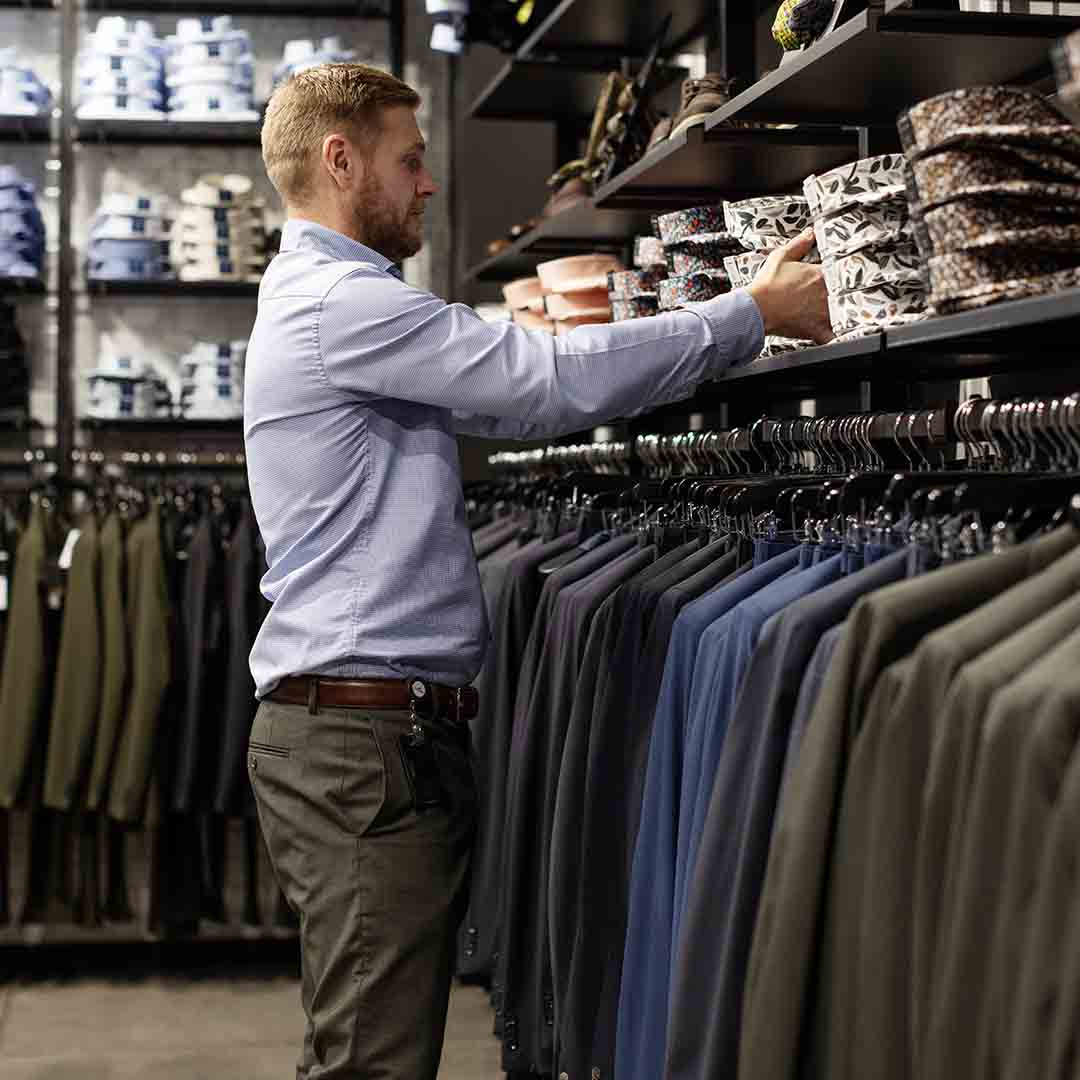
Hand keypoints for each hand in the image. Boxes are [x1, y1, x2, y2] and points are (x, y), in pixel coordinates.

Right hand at [747, 228, 832, 344]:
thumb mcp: (781, 257)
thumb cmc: (766, 286)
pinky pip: (834, 334)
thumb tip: (809, 234)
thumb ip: (799, 244)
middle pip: (845, 292)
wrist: (755, 309)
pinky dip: (836, 334)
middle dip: (841, 293)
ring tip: (838, 312)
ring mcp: (823, 312)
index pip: (840, 271)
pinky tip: (836, 332)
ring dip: (841, 312)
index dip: (839, 274)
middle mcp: (826, 292)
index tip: (837, 276)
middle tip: (837, 294)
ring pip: (843, 312)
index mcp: (820, 274)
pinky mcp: (817, 329)